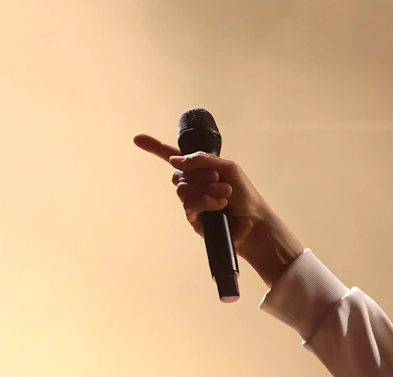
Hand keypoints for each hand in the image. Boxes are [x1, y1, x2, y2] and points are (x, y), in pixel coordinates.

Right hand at [133, 133, 302, 285]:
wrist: (255, 222)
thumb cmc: (246, 195)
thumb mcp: (228, 168)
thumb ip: (202, 160)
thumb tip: (175, 160)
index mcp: (200, 170)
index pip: (173, 157)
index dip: (155, 147)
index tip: (137, 138)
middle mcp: (193, 185)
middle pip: (178, 174)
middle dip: (200, 174)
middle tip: (221, 180)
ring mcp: (192, 202)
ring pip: (182, 189)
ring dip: (206, 189)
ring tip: (225, 194)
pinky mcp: (194, 219)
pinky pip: (189, 204)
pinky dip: (206, 201)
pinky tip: (220, 206)